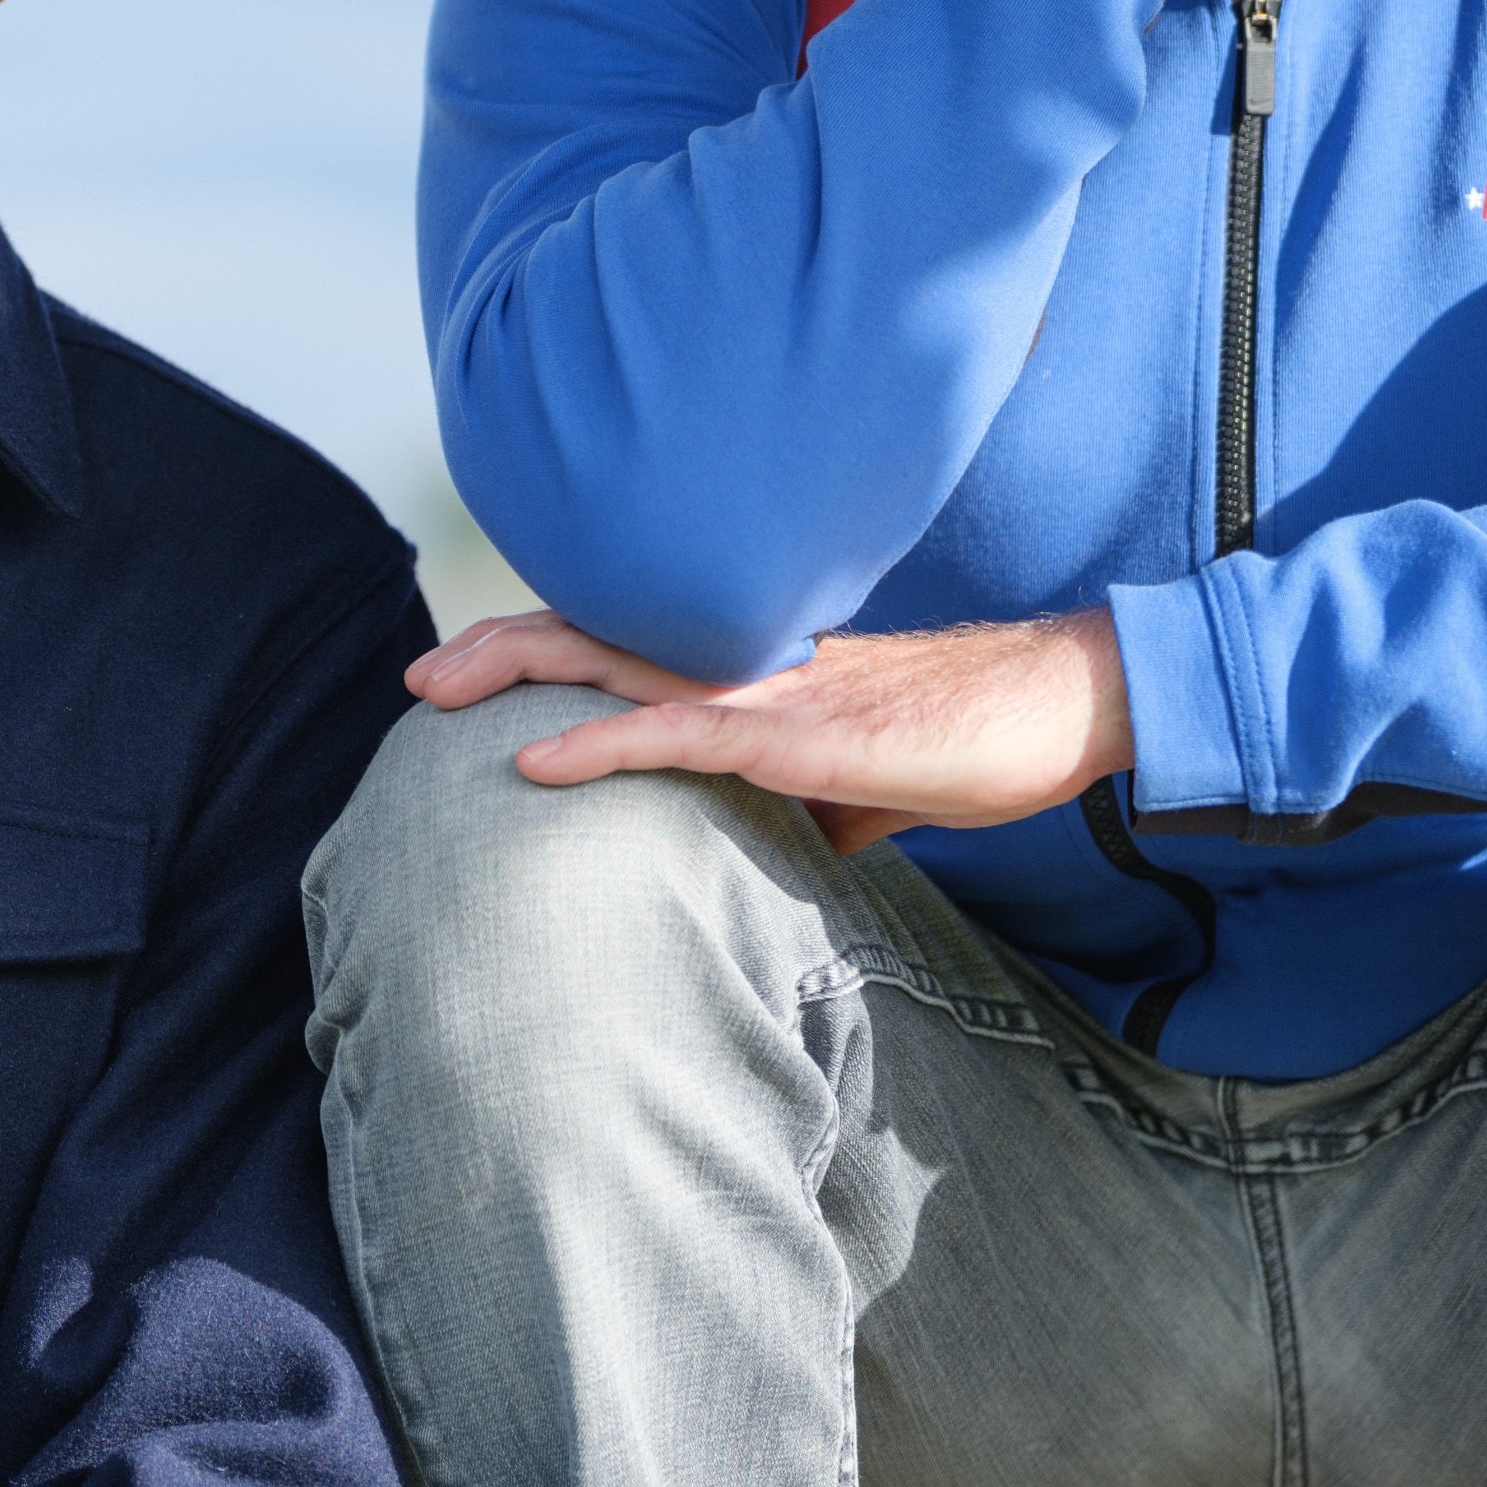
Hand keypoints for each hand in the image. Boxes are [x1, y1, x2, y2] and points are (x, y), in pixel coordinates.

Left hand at [409, 605, 1133, 856]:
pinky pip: (678, 731)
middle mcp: (751, 655)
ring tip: (437, 691)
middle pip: (598, 630)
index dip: (552, 645)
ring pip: (617, 659)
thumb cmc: (977, 737)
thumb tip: (796, 856)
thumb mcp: (875, 781)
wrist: (1064, 706)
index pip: (633, 636)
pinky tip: (531, 761)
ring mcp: (770, 687)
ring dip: (518, 672)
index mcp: (760, 662)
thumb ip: (817, 805)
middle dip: (501, 647)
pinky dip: (595, 743)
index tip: (478, 668)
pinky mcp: (799, 734)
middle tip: (421, 675)